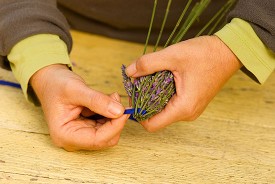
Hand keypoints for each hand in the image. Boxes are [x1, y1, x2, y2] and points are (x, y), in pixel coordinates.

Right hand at [30, 64, 127, 150]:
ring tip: (110, 96)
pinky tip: (106, 100)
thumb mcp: (76, 89)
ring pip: (108, 132)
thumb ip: (97, 100)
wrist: (49, 81)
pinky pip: (105, 125)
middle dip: (115, 120)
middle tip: (116, 99)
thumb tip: (119, 111)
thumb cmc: (56, 84)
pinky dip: (110, 113)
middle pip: (105, 139)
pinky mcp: (86, 128)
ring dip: (113, 115)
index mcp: (64, 135)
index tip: (124, 111)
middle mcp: (72, 140)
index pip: (97, 139)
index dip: (115, 127)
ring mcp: (80, 135)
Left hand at [126, 36, 241, 131]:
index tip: (133, 95)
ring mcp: (191, 109)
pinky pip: (172, 105)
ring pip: (163, 111)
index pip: (151, 125)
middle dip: (144, 102)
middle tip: (139, 83)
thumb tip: (129, 72)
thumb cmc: (205, 54)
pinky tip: (161, 79)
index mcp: (183, 107)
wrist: (229, 52)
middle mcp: (187, 113)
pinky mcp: (192, 102)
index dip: (137, 113)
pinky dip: (163, 95)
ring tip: (150, 78)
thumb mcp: (173, 55)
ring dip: (153, 97)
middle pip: (156, 117)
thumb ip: (147, 64)